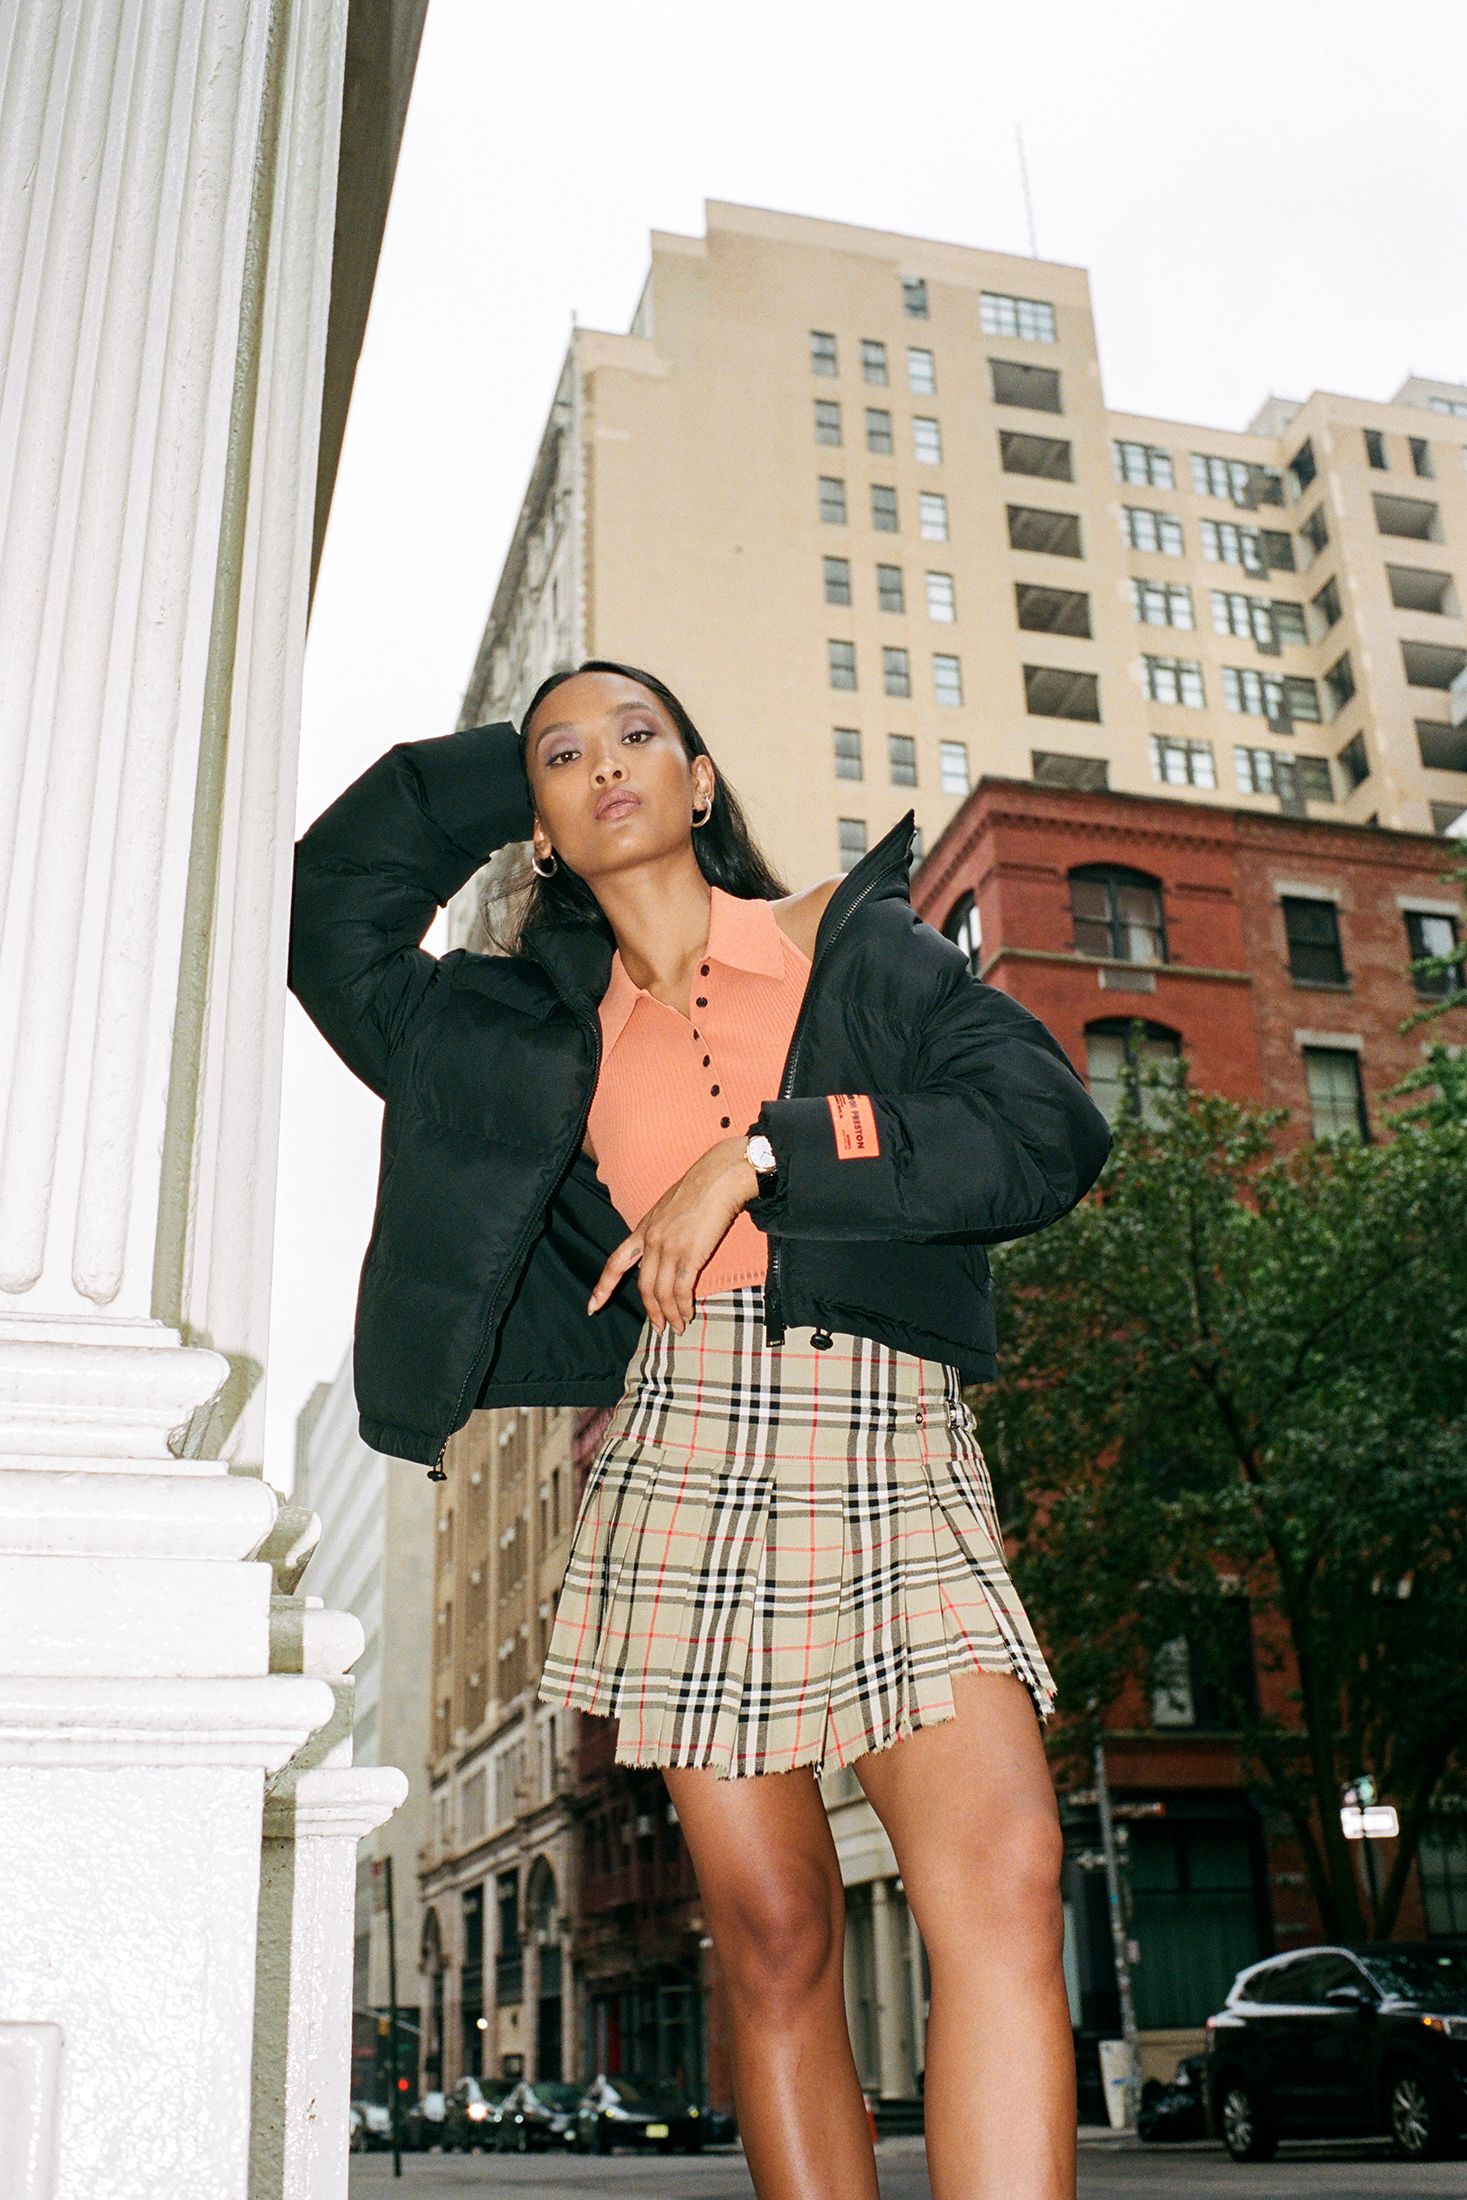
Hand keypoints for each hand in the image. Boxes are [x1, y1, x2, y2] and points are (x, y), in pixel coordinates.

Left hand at [588, 1137, 758, 1332]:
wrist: (717, 1178)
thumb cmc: (698, 1189)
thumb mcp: (666, 1208)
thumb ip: (659, 1231)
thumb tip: (661, 1252)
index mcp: (643, 1230)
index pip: (616, 1263)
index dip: (603, 1287)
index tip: (592, 1306)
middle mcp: (651, 1241)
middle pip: (642, 1286)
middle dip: (650, 1311)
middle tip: (658, 1327)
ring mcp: (670, 1248)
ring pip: (661, 1292)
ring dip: (668, 1314)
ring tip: (677, 1326)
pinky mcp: (690, 1254)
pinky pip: (681, 1289)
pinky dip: (683, 1306)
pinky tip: (688, 1313)